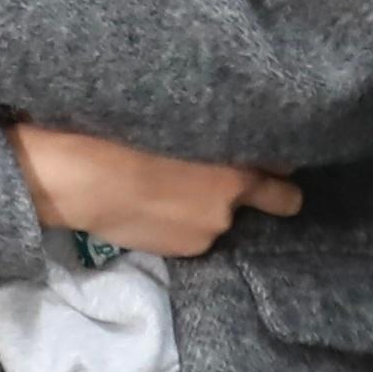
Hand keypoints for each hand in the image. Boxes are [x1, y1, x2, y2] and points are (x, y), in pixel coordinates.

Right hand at [10, 123, 302, 260]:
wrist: (87, 180)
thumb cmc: (126, 133)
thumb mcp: (181, 121)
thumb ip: (215, 134)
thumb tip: (227, 140)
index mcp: (239, 162)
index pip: (285, 169)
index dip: (278, 164)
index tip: (270, 161)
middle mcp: (235, 199)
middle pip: (276, 199)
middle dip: (269, 193)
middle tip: (242, 181)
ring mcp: (212, 229)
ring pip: (225, 215)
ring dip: (211, 206)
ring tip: (175, 190)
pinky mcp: (187, 249)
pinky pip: (197, 233)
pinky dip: (184, 223)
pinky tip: (157, 209)